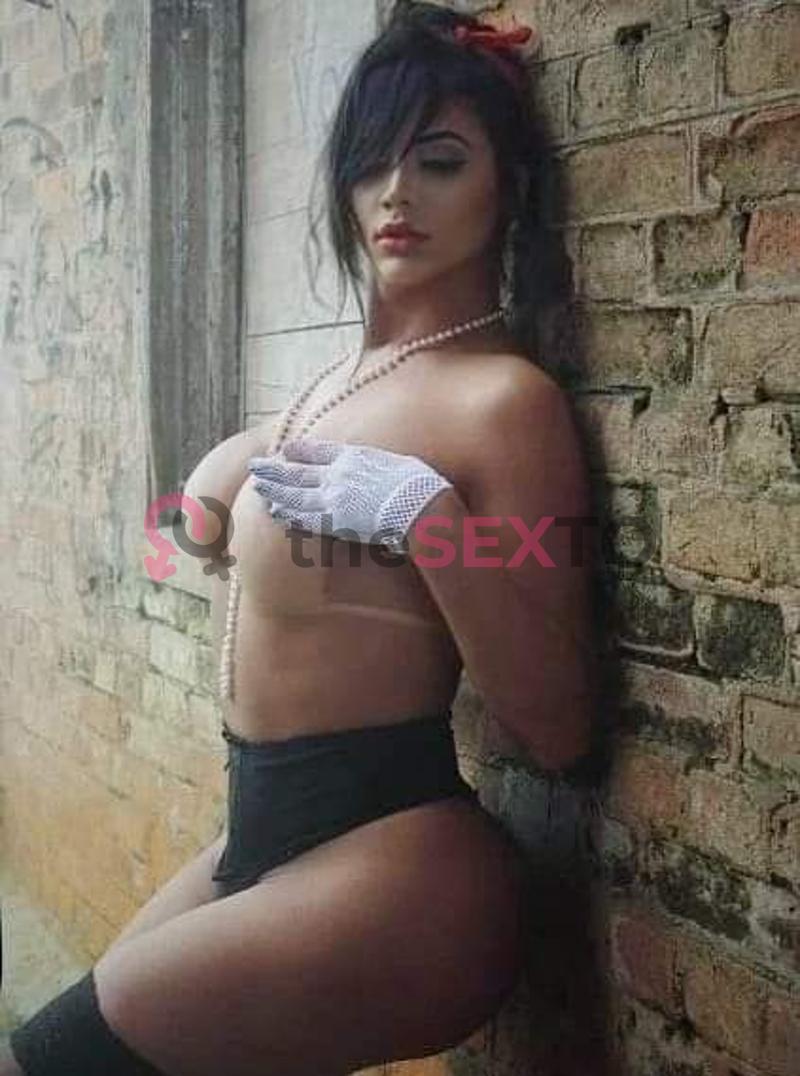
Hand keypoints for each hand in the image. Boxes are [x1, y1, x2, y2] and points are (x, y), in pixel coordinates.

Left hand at [247, 438, 453, 551]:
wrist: (422, 506)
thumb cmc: (421, 486)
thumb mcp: (400, 462)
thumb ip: (382, 464)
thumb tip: (383, 468)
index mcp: (355, 456)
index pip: (319, 451)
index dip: (299, 450)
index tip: (285, 449)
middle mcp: (339, 473)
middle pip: (299, 470)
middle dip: (275, 468)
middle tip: (255, 466)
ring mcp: (335, 496)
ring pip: (295, 492)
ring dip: (274, 489)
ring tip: (257, 486)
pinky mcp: (335, 520)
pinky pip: (305, 516)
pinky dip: (288, 512)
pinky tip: (275, 510)